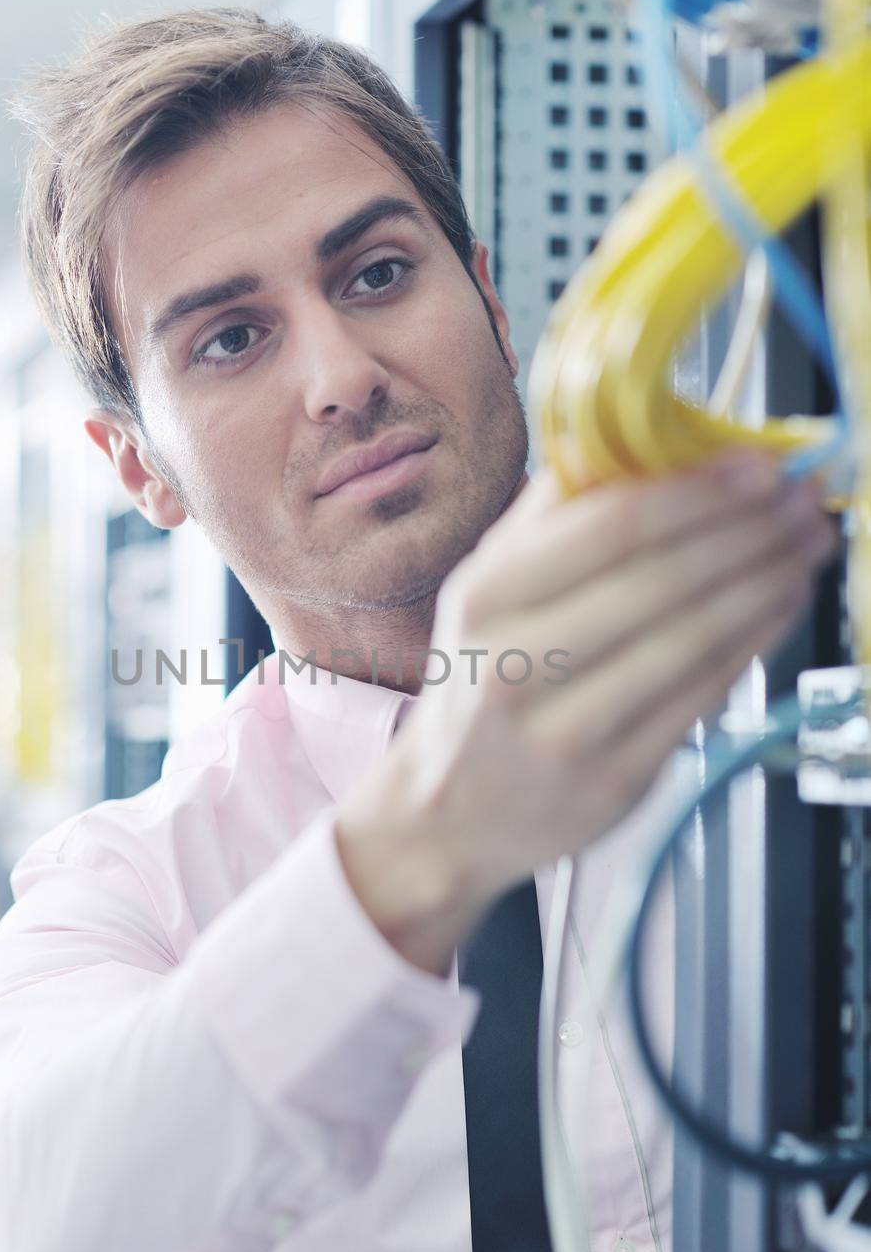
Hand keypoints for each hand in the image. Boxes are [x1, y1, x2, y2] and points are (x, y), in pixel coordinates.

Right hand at [336, 449, 837, 974]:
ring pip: (688, 641)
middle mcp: (515, 663)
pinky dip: (753, 646)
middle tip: (802, 501)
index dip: (697, 492)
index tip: (758, 464)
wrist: (445, 812)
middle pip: (659, 582)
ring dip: (765, 584)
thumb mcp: (485, 590)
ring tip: (805, 548)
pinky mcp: (611, 778)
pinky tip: (780, 608)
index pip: (608, 528)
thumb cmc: (479, 684)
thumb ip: (550, 517)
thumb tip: (638, 440)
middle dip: (748, 533)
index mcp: (485, 595)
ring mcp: (563, 728)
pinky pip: (699, 699)